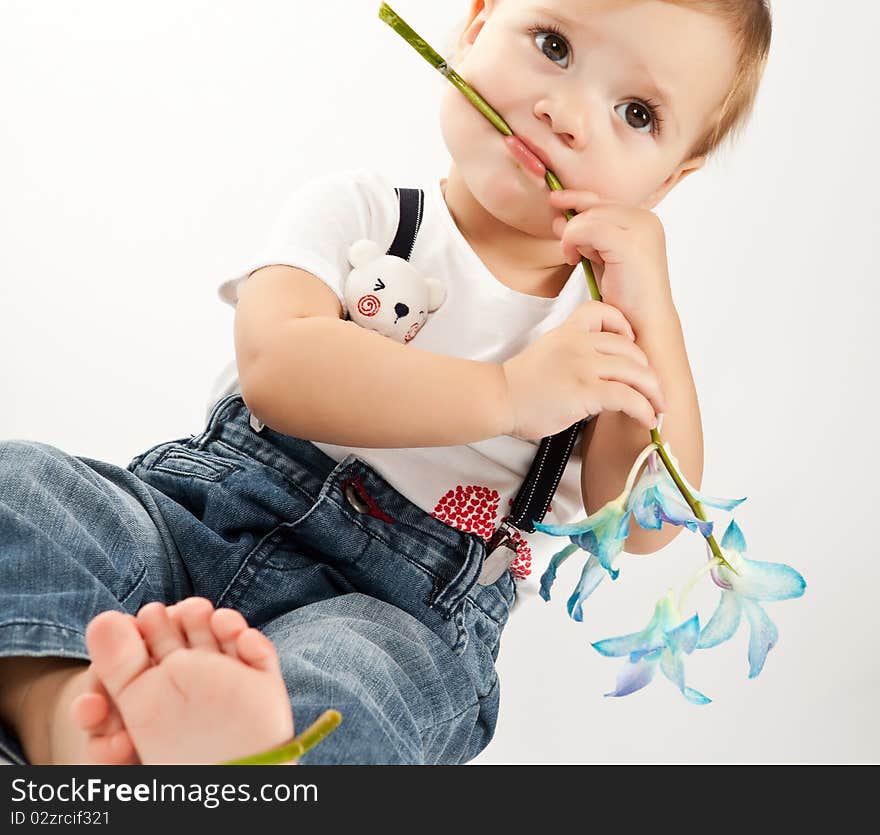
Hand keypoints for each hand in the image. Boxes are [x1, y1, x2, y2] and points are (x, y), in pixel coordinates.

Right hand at [500, 300, 667, 440]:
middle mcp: (579, 344)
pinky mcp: (586, 391)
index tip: (631, 344)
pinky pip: (628, 397)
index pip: (605, 312)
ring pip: (636, 372)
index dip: (625, 326)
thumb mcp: (546, 354)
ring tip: (657, 408)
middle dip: (648, 372)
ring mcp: (583, 366)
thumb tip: (599, 375)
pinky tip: (645, 419)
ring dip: (653, 393)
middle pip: (630, 348)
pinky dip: (643, 409)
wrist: (499, 398)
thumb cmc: (519, 386)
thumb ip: (573, 354)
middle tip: (653, 391)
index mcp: (568, 332)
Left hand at [549, 190, 674, 331]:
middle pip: (594, 206)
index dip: (577, 199)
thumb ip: (586, 236)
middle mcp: (647, 219)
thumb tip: (559, 215)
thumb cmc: (622, 297)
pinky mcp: (629, 243)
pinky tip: (574, 259)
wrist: (641, 325)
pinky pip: (585, 228)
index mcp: (644, 221)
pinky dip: (572, 241)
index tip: (555, 200)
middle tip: (568, 248)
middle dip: (574, 224)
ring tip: (576, 259)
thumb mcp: (602, 258)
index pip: (604, 200)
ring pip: (587, 216)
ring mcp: (640, 229)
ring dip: (572, 237)